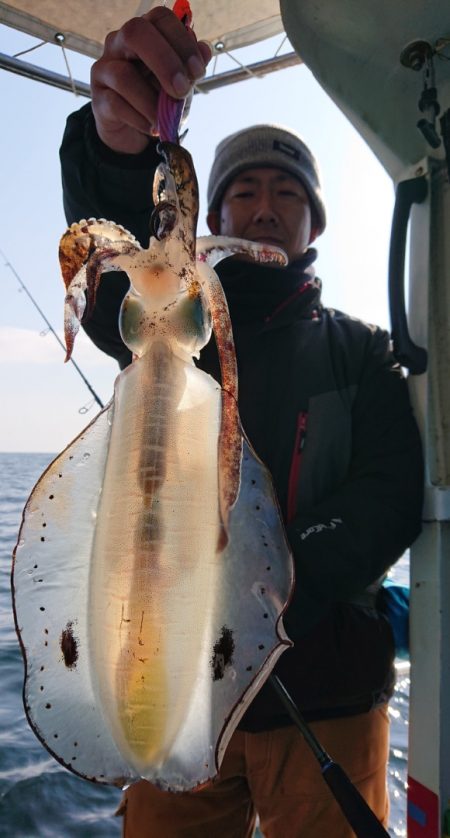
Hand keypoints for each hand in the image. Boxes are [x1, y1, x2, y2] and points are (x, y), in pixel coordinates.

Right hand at [90, 5, 210, 153]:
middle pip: (135, 32)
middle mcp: (120, 43)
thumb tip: (205, 50)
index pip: (161, 18)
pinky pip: (116, 105)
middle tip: (181, 89)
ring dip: (151, 102)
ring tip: (164, 119)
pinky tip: (152, 128)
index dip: (182, 41)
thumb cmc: (157, 100)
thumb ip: (190, 68)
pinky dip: (140, 120)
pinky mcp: (98, 98)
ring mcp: (104, 69)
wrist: (133, 132)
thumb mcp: (180, 84)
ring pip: (123, 75)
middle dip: (164, 61)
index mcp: (145, 33)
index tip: (197, 71)